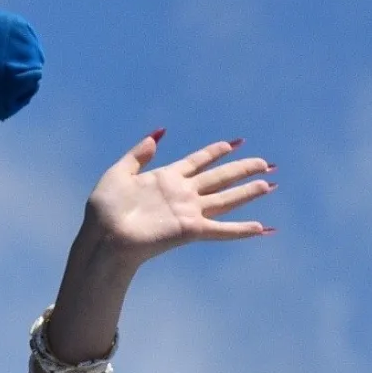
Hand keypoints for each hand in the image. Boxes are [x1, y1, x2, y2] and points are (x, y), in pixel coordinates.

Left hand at [81, 130, 273, 268]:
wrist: (102, 238)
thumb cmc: (104, 210)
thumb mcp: (117, 174)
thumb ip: (138, 155)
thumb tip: (158, 134)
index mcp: (166, 179)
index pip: (199, 161)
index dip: (216, 151)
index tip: (236, 143)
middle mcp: (182, 194)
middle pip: (220, 178)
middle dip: (243, 169)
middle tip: (267, 163)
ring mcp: (188, 212)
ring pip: (227, 199)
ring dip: (248, 192)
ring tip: (269, 185)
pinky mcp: (190, 230)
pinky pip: (222, 230)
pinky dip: (242, 229)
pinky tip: (262, 228)